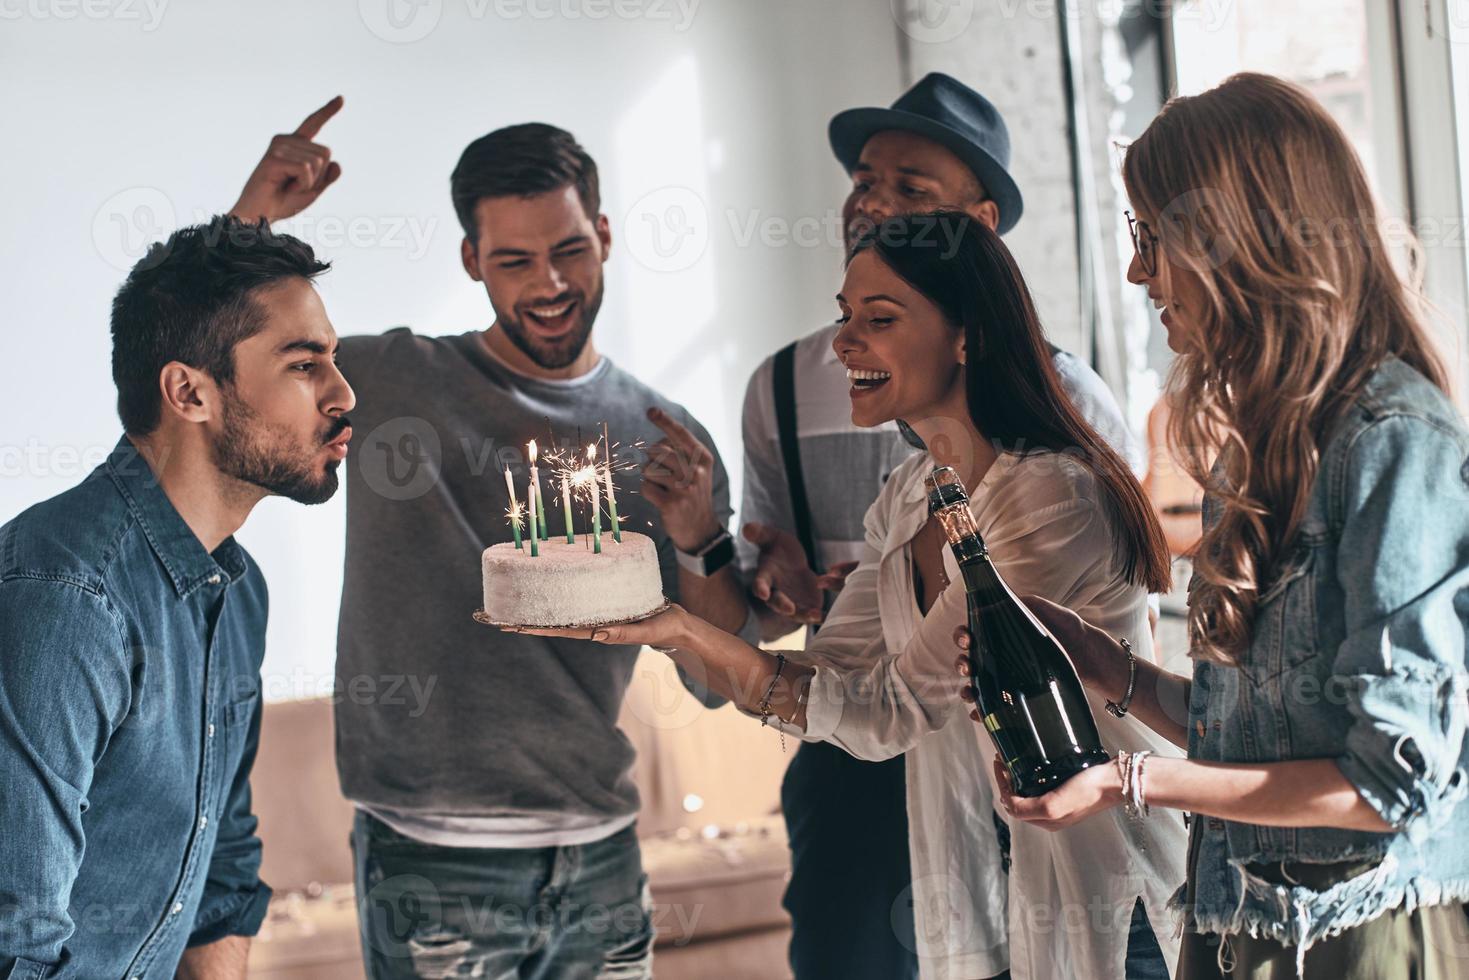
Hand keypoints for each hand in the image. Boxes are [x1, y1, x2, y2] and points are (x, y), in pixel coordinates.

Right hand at [229, 95, 343, 223]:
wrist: (260, 215)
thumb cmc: (283, 201)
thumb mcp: (313, 190)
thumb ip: (326, 178)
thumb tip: (337, 164)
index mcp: (294, 144)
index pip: (313, 124)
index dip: (327, 111)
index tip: (341, 98)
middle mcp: (285, 140)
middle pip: (326, 153)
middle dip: (318, 176)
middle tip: (294, 185)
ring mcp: (278, 146)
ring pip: (318, 162)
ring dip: (309, 182)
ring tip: (287, 186)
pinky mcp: (274, 157)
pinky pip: (306, 170)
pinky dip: (302, 184)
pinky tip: (284, 187)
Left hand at [506, 603, 690, 649]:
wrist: (676, 625)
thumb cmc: (663, 629)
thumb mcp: (646, 631)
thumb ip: (624, 633)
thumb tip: (596, 634)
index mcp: (599, 631)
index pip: (559, 629)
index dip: (534, 627)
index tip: (510, 625)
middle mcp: (593, 624)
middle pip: (554, 621)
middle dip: (527, 619)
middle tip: (499, 615)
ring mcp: (598, 614)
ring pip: (563, 611)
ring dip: (541, 608)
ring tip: (518, 601)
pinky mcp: (606, 603)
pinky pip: (579, 599)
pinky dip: (562, 594)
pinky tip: (553, 588)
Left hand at [641, 407, 719, 551]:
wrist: (700, 529)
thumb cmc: (692, 493)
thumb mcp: (696, 470)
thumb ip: (680, 453)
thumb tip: (652, 444)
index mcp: (703, 458)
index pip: (680, 434)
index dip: (664, 421)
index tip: (651, 411)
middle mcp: (696, 471)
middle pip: (657, 451)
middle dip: (652, 461)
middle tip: (662, 475)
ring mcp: (685, 488)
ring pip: (648, 469)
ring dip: (649, 478)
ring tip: (664, 488)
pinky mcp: (672, 504)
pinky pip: (645, 488)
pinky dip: (648, 492)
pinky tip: (661, 500)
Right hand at [743, 522, 821, 622]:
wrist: (792, 562)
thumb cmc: (778, 548)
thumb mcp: (771, 537)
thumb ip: (760, 534)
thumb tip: (747, 527)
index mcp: (765, 576)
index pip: (759, 584)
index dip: (760, 588)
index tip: (762, 593)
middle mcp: (776, 593)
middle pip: (777, 603)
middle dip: (782, 606)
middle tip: (789, 609)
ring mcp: (791, 602)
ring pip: (796, 613)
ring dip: (804, 615)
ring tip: (815, 615)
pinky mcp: (807, 605)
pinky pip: (813, 613)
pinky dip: (821, 616)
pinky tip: (829, 616)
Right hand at [952, 595, 1109, 721]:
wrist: (1089, 656)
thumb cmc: (1067, 628)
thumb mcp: (1046, 610)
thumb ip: (1024, 604)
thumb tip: (992, 605)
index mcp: (1001, 633)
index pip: (972, 633)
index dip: (962, 636)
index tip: (966, 640)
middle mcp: (1000, 655)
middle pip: (969, 660)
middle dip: (962, 664)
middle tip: (967, 668)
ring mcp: (1008, 676)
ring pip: (977, 684)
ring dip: (967, 689)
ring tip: (969, 694)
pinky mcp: (1017, 696)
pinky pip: (994, 706)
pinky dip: (982, 711)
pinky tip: (978, 714)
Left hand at [991, 756, 1122, 831]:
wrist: (1115, 781)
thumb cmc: (1089, 791)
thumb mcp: (1053, 805)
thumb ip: (1028, 809)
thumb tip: (1008, 804)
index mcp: (1047, 820)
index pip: (1012, 804)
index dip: (1002, 784)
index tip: (999, 763)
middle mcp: (1052, 816)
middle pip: (1018, 800)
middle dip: (1006, 781)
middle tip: (1002, 760)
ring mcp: (1060, 804)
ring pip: (1028, 794)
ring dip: (1016, 779)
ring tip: (1012, 762)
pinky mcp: (1067, 793)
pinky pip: (1040, 787)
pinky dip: (1029, 777)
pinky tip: (1029, 766)